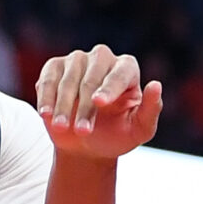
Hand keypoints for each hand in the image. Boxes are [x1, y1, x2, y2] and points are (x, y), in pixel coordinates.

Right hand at [36, 45, 163, 160]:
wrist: (84, 145)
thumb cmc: (116, 136)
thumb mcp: (138, 131)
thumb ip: (151, 111)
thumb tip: (156, 85)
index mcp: (127, 69)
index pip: (120, 73)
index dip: (109, 88)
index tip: (99, 103)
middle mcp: (103, 58)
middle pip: (92, 77)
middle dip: (85, 106)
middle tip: (83, 131)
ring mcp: (77, 60)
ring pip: (68, 79)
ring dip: (64, 106)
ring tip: (62, 128)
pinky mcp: (54, 67)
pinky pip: (48, 78)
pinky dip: (46, 97)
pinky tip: (46, 114)